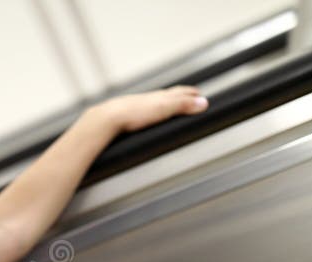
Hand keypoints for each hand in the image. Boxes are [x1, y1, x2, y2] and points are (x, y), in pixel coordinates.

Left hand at [91, 85, 208, 133]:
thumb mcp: (164, 108)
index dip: (191, 93)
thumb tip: (203, 102)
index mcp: (161, 96)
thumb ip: (183, 105)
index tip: (199, 93)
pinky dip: (152, 112)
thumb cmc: (134, 112)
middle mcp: (150, 99)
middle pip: (169, 95)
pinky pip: (145, 112)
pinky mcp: (130, 116)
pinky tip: (148, 117)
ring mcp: (139, 106)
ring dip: (166, 103)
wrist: (109, 118)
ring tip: (172, 105)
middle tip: (190, 96)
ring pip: (156, 102)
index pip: (180, 92)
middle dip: (181, 96)